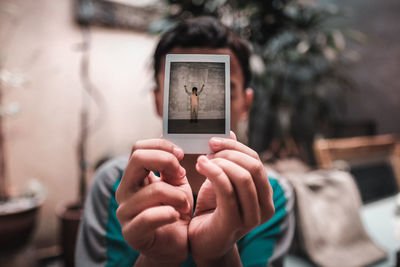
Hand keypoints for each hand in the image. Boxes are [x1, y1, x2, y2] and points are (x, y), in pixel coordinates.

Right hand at [115, 139, 192, 265]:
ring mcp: (125, 212)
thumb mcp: (176, 184)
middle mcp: (125, 191)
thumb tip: (166, 140)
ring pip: (154, 189)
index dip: (162, 146)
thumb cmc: (174, 212)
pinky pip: (152, 216)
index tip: (181, 154)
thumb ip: (171, 166)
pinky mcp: (132, 232)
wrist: (174, 245)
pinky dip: (171, 214)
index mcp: (134, 177)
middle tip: (181, 174)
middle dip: (167, 161)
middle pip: (138, 159)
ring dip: (178, 195)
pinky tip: (177, 216)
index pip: (138, 148)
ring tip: (185, 205)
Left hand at [188, 132, 273, 263]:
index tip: (214, 141)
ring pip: (243, 176)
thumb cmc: (212, 210)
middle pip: (254, 166)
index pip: (256, 160)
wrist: (202, 243)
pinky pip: (227, 189)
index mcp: (264, 195)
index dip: (235, 146)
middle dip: (229, 152)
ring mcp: (251, 217)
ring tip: (202, 161)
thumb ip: (228, 160)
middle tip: (208, 151)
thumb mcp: (222, 181)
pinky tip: (201, 167)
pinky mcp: (233, 222)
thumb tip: (230, 131)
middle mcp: (264, 206)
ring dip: (220, 163)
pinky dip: (213, 172)